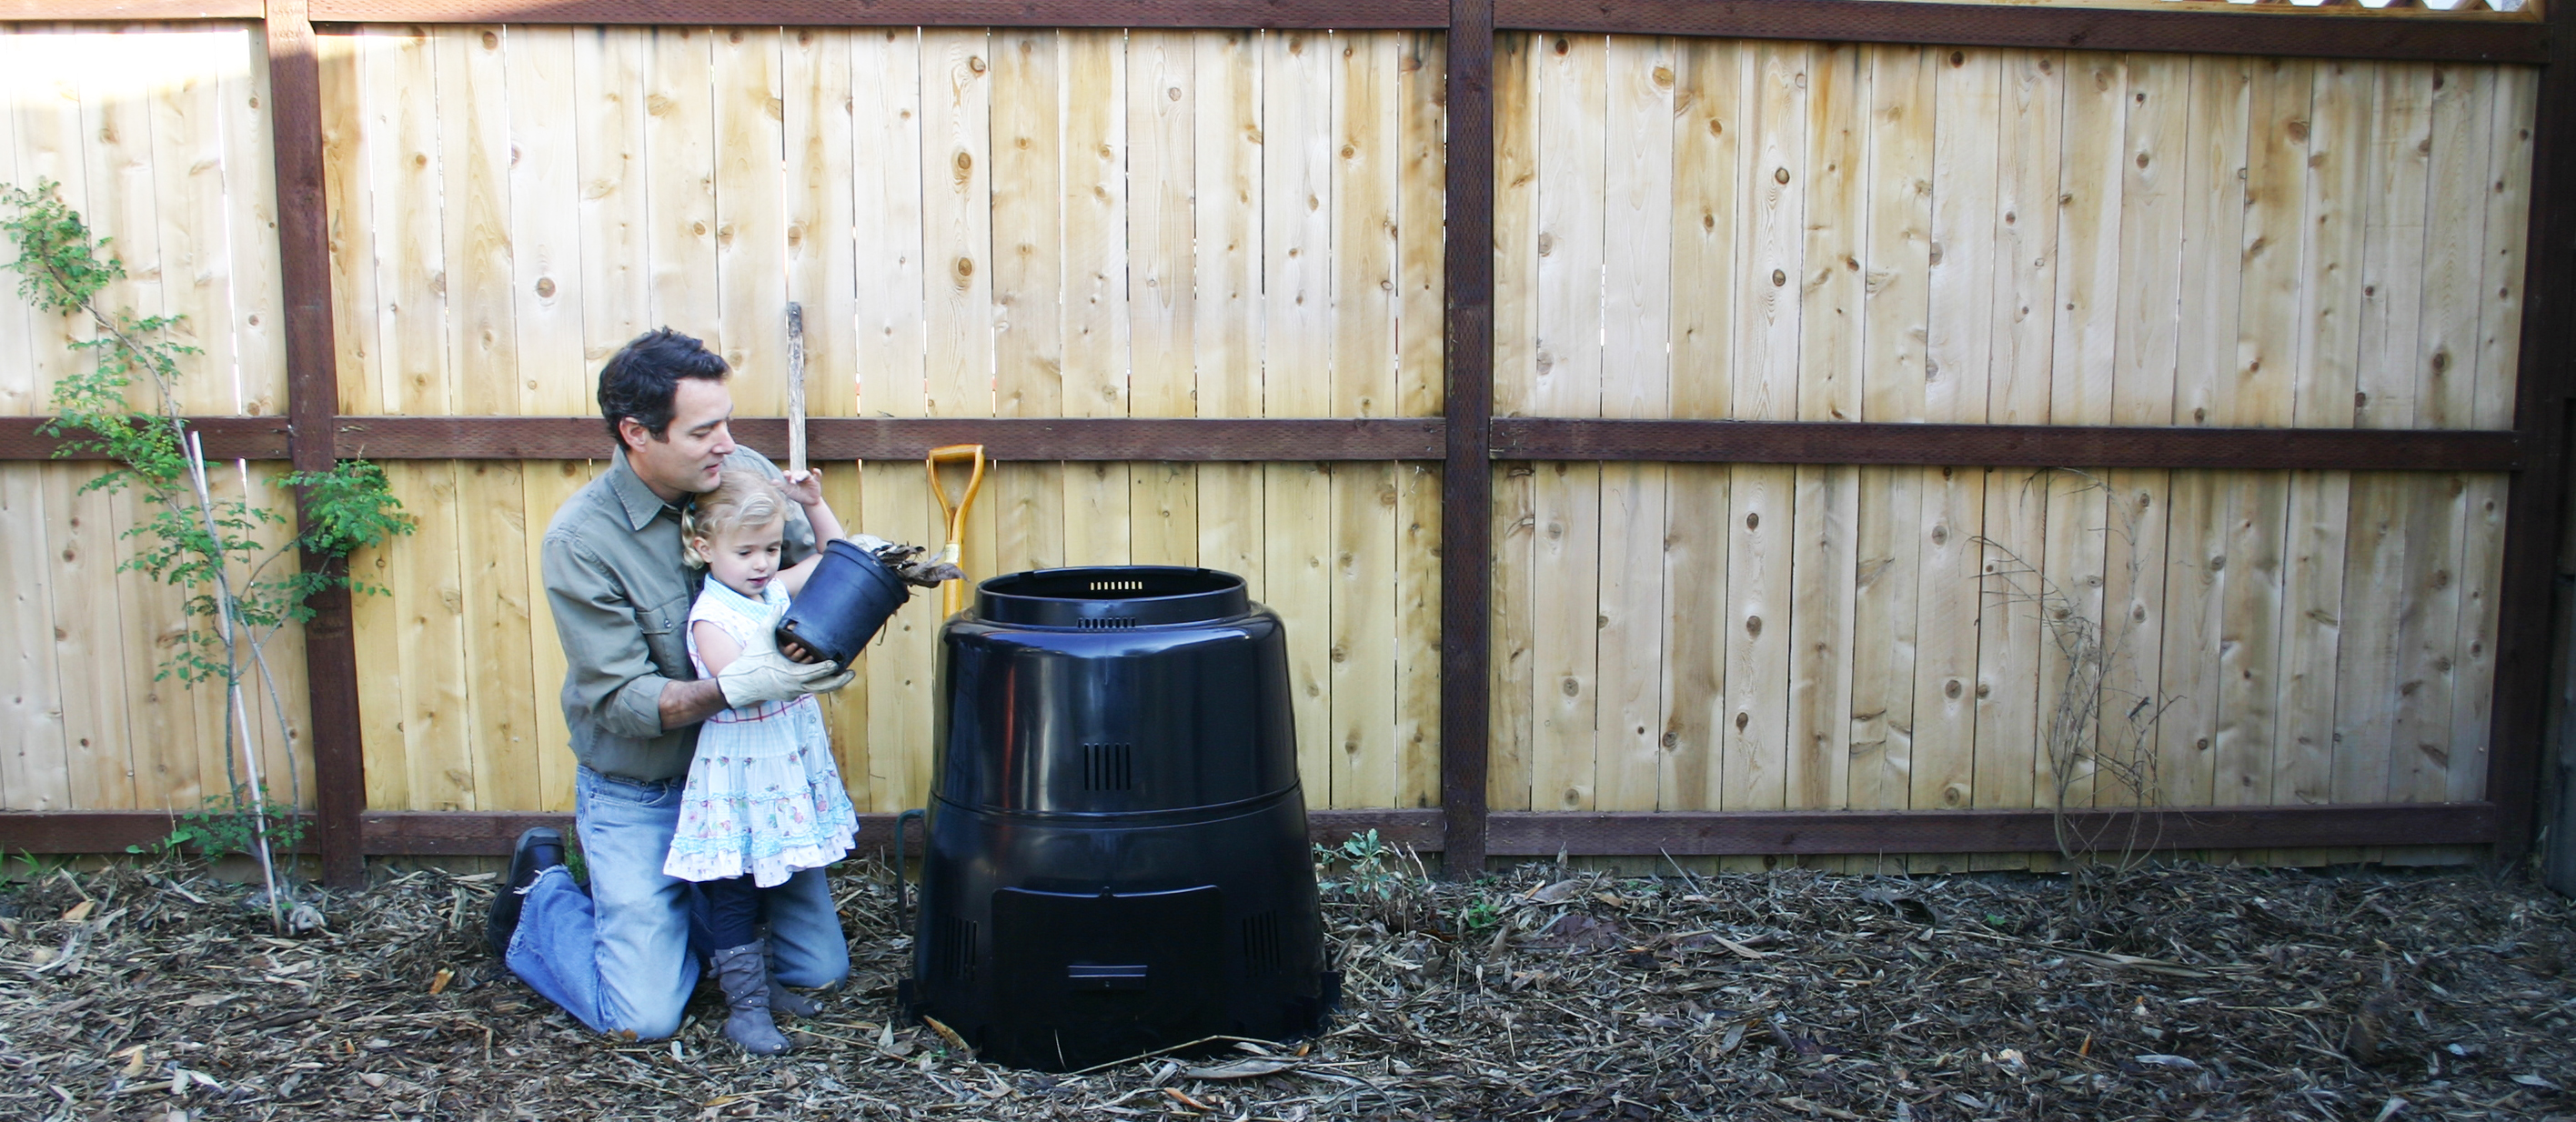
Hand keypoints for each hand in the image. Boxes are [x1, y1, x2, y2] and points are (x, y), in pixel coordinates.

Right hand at [716, 626, 848, 707]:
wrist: (737, 686)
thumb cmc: (749, 662)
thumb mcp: (760, 640)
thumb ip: (770, 622)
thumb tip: (778, 605)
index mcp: (789, 675)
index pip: (813, 674)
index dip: (827, 668)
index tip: (837, 662)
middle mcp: (794, 687)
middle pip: (823, 688)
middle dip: (839, 681)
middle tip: (851, 672)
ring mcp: (792, 693)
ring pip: (817, 690)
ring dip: (831, 683)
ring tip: (844, 674)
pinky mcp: (789, 695)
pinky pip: (807, 690)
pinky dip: (818, 684)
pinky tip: (827, 677)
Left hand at [780, 467, 824, 507]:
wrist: (808, 503)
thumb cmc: (797, 496)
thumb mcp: (789, 492)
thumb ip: (781, 486)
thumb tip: (772, 481)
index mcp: (792, 478)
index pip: (789, 473)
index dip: (787, 474)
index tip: (786, 476)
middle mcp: (800, 476)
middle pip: (797, 472)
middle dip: (794, 476)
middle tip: (793, 481)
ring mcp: (808, 478)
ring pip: (805, 473)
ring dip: (802, 475)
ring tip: (799, 479)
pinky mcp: (815, 480)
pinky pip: (818, 475)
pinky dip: (817, 472)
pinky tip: (815, 470)